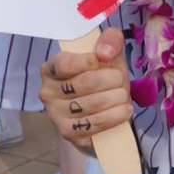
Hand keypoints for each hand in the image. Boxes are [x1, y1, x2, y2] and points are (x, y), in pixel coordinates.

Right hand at [39, 28, 131, 151]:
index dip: (90, 60)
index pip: (66, 63)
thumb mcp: (107, 52)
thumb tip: (105, 53)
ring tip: (124, 94)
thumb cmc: (101, 74)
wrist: (100, 109)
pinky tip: (125, 110)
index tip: (107, 59)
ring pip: (93, 103)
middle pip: (85, 82)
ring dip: (117, 97)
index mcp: (51, 69)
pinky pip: (96, 124)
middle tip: (122, 79)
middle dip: (112, 79)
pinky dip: (115, 115)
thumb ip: (110, 39)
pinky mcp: (69, 134)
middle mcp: (48, 93)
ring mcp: (56, 116)